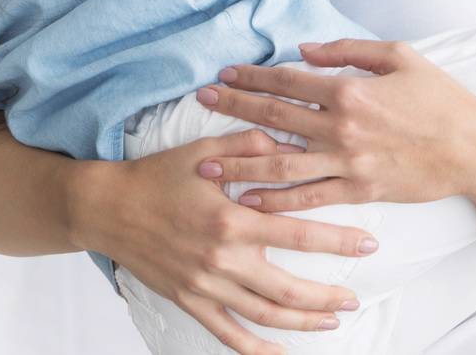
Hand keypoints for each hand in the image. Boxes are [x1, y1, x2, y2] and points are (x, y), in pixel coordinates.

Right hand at [71, 130, 377, 354]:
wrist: (107, 206)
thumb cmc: (155, 175)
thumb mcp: (202, 151)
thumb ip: (249, 145)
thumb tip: (290, 142)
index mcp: (230, 218)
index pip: (296, 233)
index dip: (337, 241)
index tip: (368, 244)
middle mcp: (221, 256)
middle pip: (288, 287)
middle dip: (327, 296)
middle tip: (354, 298)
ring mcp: (204, 284)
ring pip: (264, 314)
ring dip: (303, 321)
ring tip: (331, 321)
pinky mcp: (188, 299)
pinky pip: (226, 332)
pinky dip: (256, 348)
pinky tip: (280, 352)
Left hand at [191, 39, 475, 210]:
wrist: (475, 148)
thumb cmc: (439, 97)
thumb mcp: (398, 56)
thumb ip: (346, 50)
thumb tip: (302, 49)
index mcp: (349, 90)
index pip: (285, 81)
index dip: (250, 77)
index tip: (222, 76)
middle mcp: (341, 127)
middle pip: (273, 117)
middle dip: (232, 109)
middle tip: (199, 104)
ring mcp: (348, 163)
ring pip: (281, 163)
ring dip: (239, 161)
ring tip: (205, 162)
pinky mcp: (359, 191)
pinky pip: (309, 198)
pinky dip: (277, 201)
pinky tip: (249, 200)